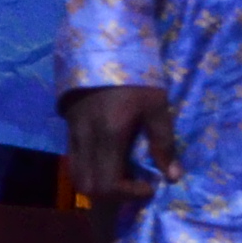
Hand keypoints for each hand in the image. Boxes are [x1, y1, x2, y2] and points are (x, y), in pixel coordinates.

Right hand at [64, 83, 178, 206]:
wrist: (102, 47)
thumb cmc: (134, 75)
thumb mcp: (156, 104)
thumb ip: (163, 141)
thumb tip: (172, 176)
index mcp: (109, 134)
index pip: (108, 184)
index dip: (128, 194)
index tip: (149, 186)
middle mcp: (86, 139)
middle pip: (88, 187)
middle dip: (112, 195)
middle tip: (135, 184)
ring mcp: (73, 134)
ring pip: (77, 176)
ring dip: (99, 184)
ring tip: (123, 174)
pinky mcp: (69, 128)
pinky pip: (74, 161)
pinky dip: (90, 170)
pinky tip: (110, 160)